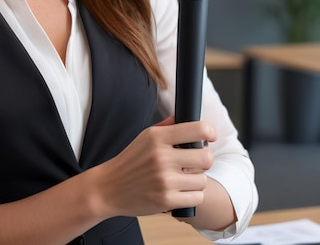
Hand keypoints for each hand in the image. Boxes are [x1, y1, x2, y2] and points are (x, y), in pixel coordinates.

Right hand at [93, 117, 216, 217]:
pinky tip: (181, 191)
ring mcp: (164, 180)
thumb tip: (189, 117)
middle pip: (206, 157)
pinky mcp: (166, 200)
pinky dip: (192, 196)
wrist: (109, 188)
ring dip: (197, 180)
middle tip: (196, 161)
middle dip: (205, 159)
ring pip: (202, 179)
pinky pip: (196, 198)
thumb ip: (168, 126)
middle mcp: (162, 157)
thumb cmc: (130, 161)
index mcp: (158, 137)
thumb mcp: (145, 136)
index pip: (198, 129)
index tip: (210, 136)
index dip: (209, 132)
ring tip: (184, 178)